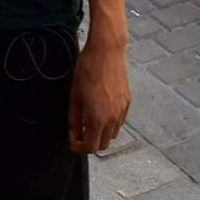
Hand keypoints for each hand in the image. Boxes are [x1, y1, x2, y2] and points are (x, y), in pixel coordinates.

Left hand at [68, 39, 129, 153]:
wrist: (107, 51)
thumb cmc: (87, 69)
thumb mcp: (74, 94)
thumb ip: (74, 117)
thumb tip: (73, 132)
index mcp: (97, 119)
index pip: (90, 147)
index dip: (78, 147)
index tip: (72, 140)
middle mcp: (113, 119)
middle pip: (102, 145)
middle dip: (89, 142)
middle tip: (79, 131)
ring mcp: (122, 111)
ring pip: (112, 134)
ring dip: (100, 133)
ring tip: (89, 119)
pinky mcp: (128, 103)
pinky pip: (119, 122)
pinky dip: (110, 122)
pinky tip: (101, 109)